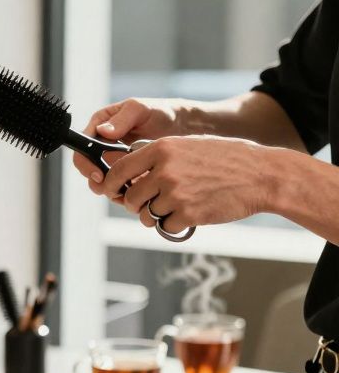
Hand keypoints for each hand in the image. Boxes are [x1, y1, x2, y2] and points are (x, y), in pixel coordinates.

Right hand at [72, 98, 184, 189]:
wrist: (182, 125)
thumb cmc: (159, 112)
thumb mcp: (140, 110)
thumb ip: (121, 120)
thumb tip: (102, 131)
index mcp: (99, 127)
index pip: (81, 149)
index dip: (86, 165)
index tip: (99, 175)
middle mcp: (102, 144)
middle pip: (89, 169)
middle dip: (99, 182)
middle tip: (113, 189)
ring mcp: (114, 160)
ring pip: (103, 182)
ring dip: (113, 189)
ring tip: (129, 191)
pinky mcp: (127, 172)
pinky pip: (120, 186)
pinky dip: (127, 192)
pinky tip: (140, 190)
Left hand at [97, 135, 276, 233]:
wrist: (262, 175)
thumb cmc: (226, 159)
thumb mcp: (188, 145)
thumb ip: (158, 156)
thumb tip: (128, 171)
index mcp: (162, 149)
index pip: (120, 170)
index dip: (110, 184)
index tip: (111, 191)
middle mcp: (164, 170)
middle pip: (131, 198)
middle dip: (137, 205)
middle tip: (150, 204)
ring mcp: (176, 193)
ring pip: (146, 215)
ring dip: (155, 217)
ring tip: (175, 208)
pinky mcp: (189, 214)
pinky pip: (167, 226)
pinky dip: (175, 225)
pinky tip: (191, 214)